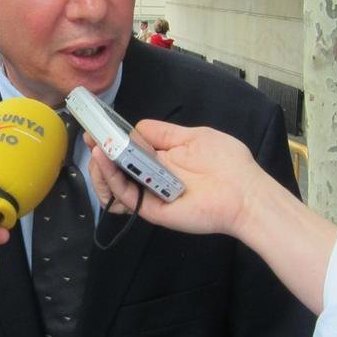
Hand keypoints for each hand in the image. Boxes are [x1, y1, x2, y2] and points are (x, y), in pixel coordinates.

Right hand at [88, 121, 265, 238]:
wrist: (246, 192)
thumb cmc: (226, 162)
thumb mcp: (193, 136)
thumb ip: (163, 133)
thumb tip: (135, 127)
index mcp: (162, 159)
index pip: (129, 150)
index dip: (112, 139)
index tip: (97, 128)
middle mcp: (152, 177)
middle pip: (116, 168)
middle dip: (101, 152)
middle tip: (91, 138)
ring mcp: (150, 194)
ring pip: (115, 184)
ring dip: (101, 167)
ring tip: (97, 150)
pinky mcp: (152, 209)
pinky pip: (126, 196)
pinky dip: (112, 180)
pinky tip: (105, 161)